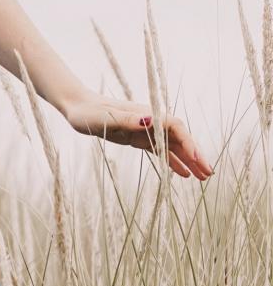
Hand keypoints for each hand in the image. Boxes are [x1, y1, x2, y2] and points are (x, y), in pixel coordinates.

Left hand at [62, 93, 212, 179]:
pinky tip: (184, 174)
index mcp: (145, 114)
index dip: (188, 142)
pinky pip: (160, 152)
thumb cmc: (88, 112)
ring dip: (188, 161)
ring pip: (172, 147)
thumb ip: (127, 120)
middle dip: (194, 154)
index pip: (175, 127)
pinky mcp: (137, 138)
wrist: (76, 107)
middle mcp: (149, 121)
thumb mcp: (106, 117)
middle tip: (208, 173)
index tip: (197, 159)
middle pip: (179, 138)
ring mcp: (144, 130)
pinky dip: (173, 162)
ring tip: (202, 178)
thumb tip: (150, 121)